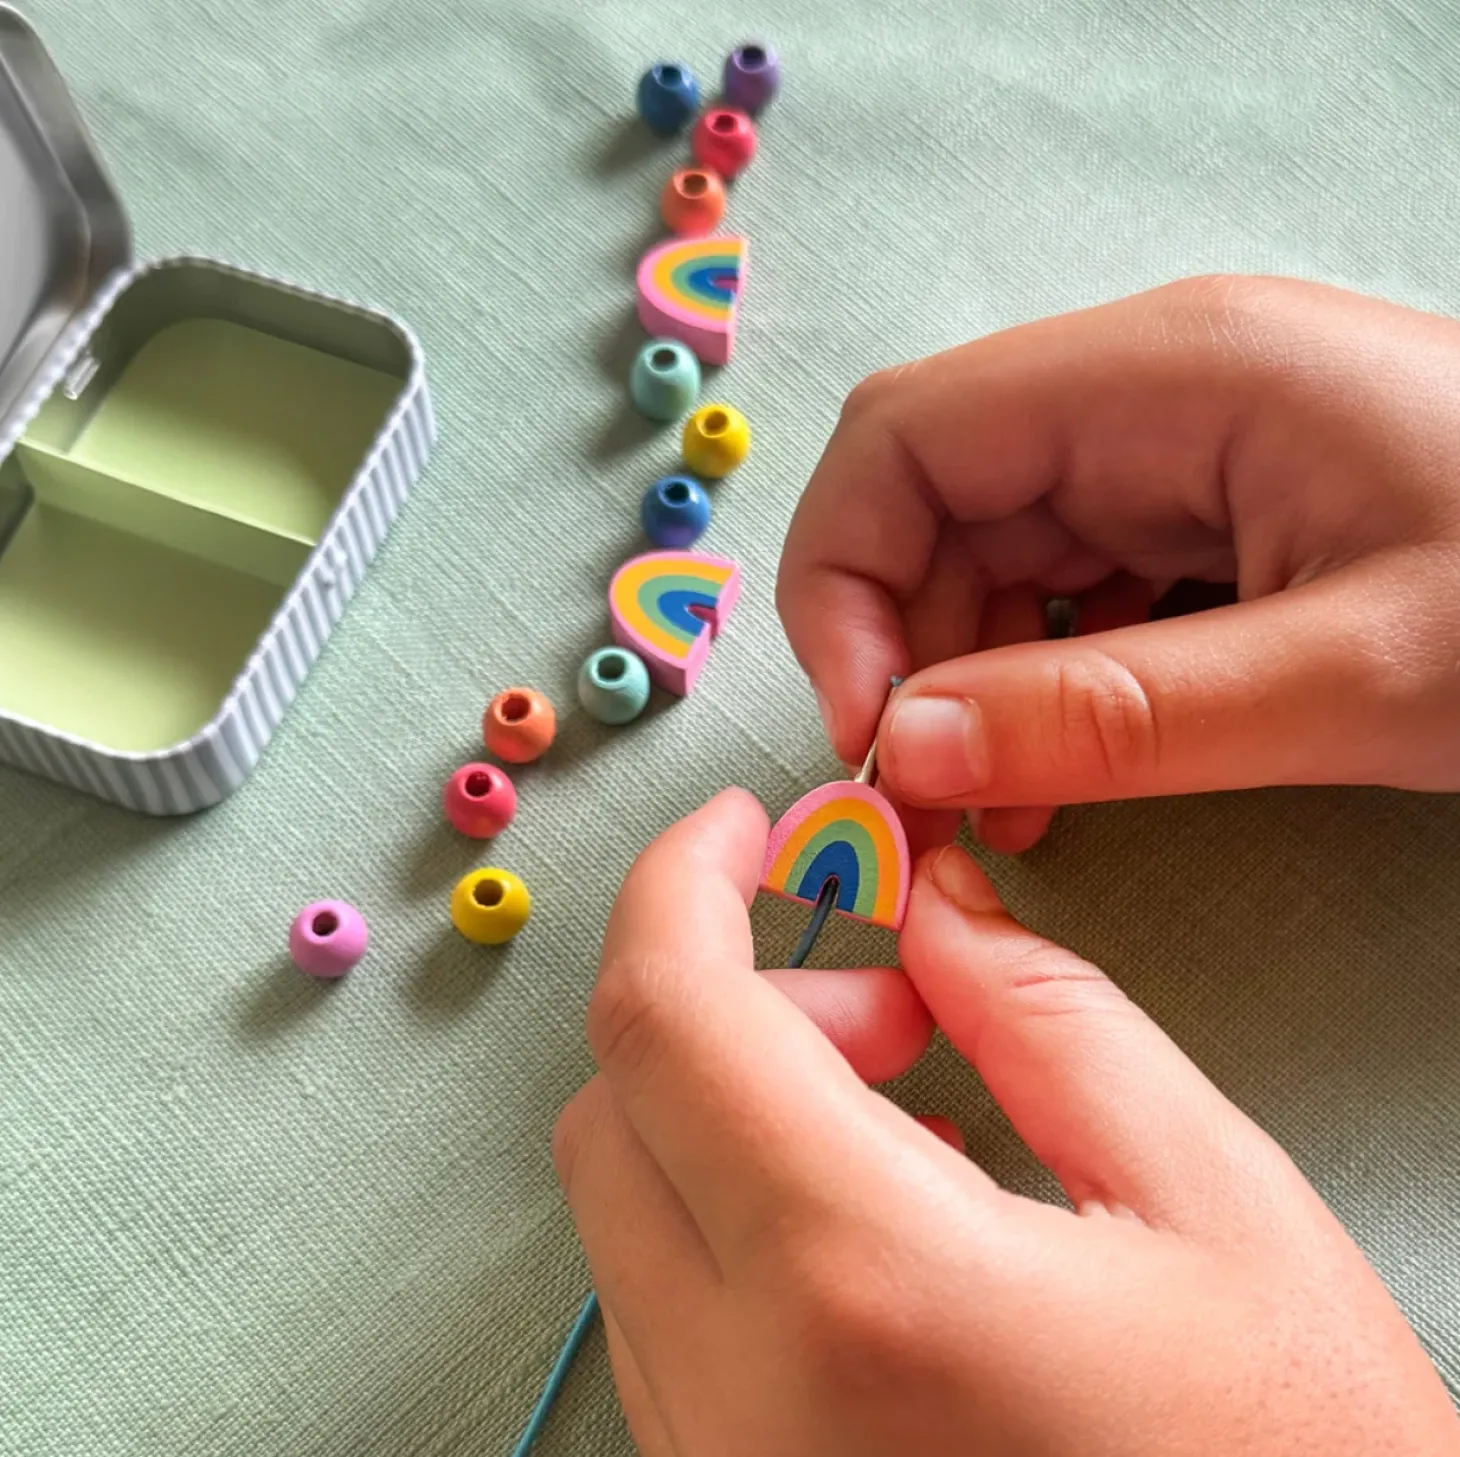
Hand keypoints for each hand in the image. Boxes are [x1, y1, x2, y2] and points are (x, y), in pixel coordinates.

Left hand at [553, 791, 1457, 1455]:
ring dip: (732, 1108)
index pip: (668, 1018)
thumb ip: (1048, 1016)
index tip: (741, 832)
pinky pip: (661, 1307)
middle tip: (892, 1006)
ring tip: (914, 1126)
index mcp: (865, 1285)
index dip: (684, 886)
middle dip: (735, 1001)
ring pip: (626, 1203)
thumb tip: (931, 907)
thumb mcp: (1211, 1206)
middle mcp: (742, 1393)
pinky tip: (878, 1228)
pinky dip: (733, 1212)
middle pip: (616, 1101)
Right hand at [778, 275, 1459, 851]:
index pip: (907, 436)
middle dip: (906, 655)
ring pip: (991, 561)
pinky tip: (1064, 778)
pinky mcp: (1204, 517)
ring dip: (970, 690)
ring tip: (1006, 817)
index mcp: (1170, 374)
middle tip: (932, 805)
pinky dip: (1039, 692)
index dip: (847, 581)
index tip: (873, 732)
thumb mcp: (1355, 674)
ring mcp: (1177, 453)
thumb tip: (911, 751)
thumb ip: (1119, 716)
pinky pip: (1068, 595)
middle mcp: (1151, 393)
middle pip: (935, 504)